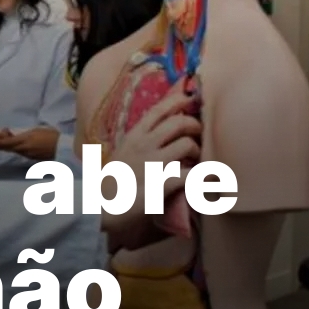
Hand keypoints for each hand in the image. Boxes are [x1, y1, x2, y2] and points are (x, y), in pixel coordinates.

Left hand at [0, 125, 59, 159]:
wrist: (63, 149)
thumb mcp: (34, 131)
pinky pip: (16, 150)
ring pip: (8, 148)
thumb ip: (18, 134)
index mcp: (22, 143)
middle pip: (1, 147)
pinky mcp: (30, 157)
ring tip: (8, 130)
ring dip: (4, 140)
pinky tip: (16, 137)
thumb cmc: (51, 136)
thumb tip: (6, 134)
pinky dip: (12, 143)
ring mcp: (25, 155)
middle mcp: (21, 151)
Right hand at [99, 86, 201, 251]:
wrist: (99, 210)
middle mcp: (143, 146)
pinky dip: (204, 176)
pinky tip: (208, 179)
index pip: (157, 111)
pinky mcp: (162, 184)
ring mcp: (153, 164)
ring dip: (197, 152)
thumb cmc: (110, 185)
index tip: (191, 98)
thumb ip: (138, 144)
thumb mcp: (120, 156)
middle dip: (195, 126)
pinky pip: (192, 175)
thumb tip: (158, 134)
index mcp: (132, 138)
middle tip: (198, 135)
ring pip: (187, 145)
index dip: (178, 101)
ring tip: (197, 161)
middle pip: (179, 123)